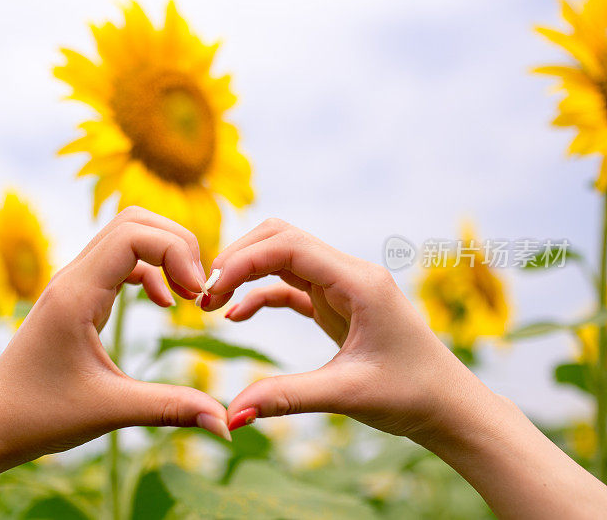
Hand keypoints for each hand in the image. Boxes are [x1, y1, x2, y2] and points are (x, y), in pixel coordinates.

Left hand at [0, 207, 230, 465]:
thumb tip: (226, 424)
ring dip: (166, 252)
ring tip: (191, 294)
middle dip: (178, 244)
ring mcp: (73, 283)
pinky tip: (167, 303)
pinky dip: (152, 269)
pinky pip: (121, 260)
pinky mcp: (77, 295)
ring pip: (127, 234)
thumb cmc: (38, 416)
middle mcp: (73, 277)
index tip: (198, 295)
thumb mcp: (110, 411)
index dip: (176, 251)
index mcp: (76, 294)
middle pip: (134, 220)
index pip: (133, 234)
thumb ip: (171, 409)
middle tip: (201, 289)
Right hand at [201, 218, 480, 441]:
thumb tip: (231, 415)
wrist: (449, 406)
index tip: (210, 290)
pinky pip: (291, 287)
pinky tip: (237, 314)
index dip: (243, 261)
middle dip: (239, 258)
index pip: (288, 246)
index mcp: (358, 281)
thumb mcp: (346, 395)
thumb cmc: (411, 395)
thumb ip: (286, 398)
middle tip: (204, 292)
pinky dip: (261, 294)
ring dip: (247, 273)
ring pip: (283, 257)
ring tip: (211, 303)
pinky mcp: (337, 305)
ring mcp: (343, 287)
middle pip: (281, 238)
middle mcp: (350, 274)